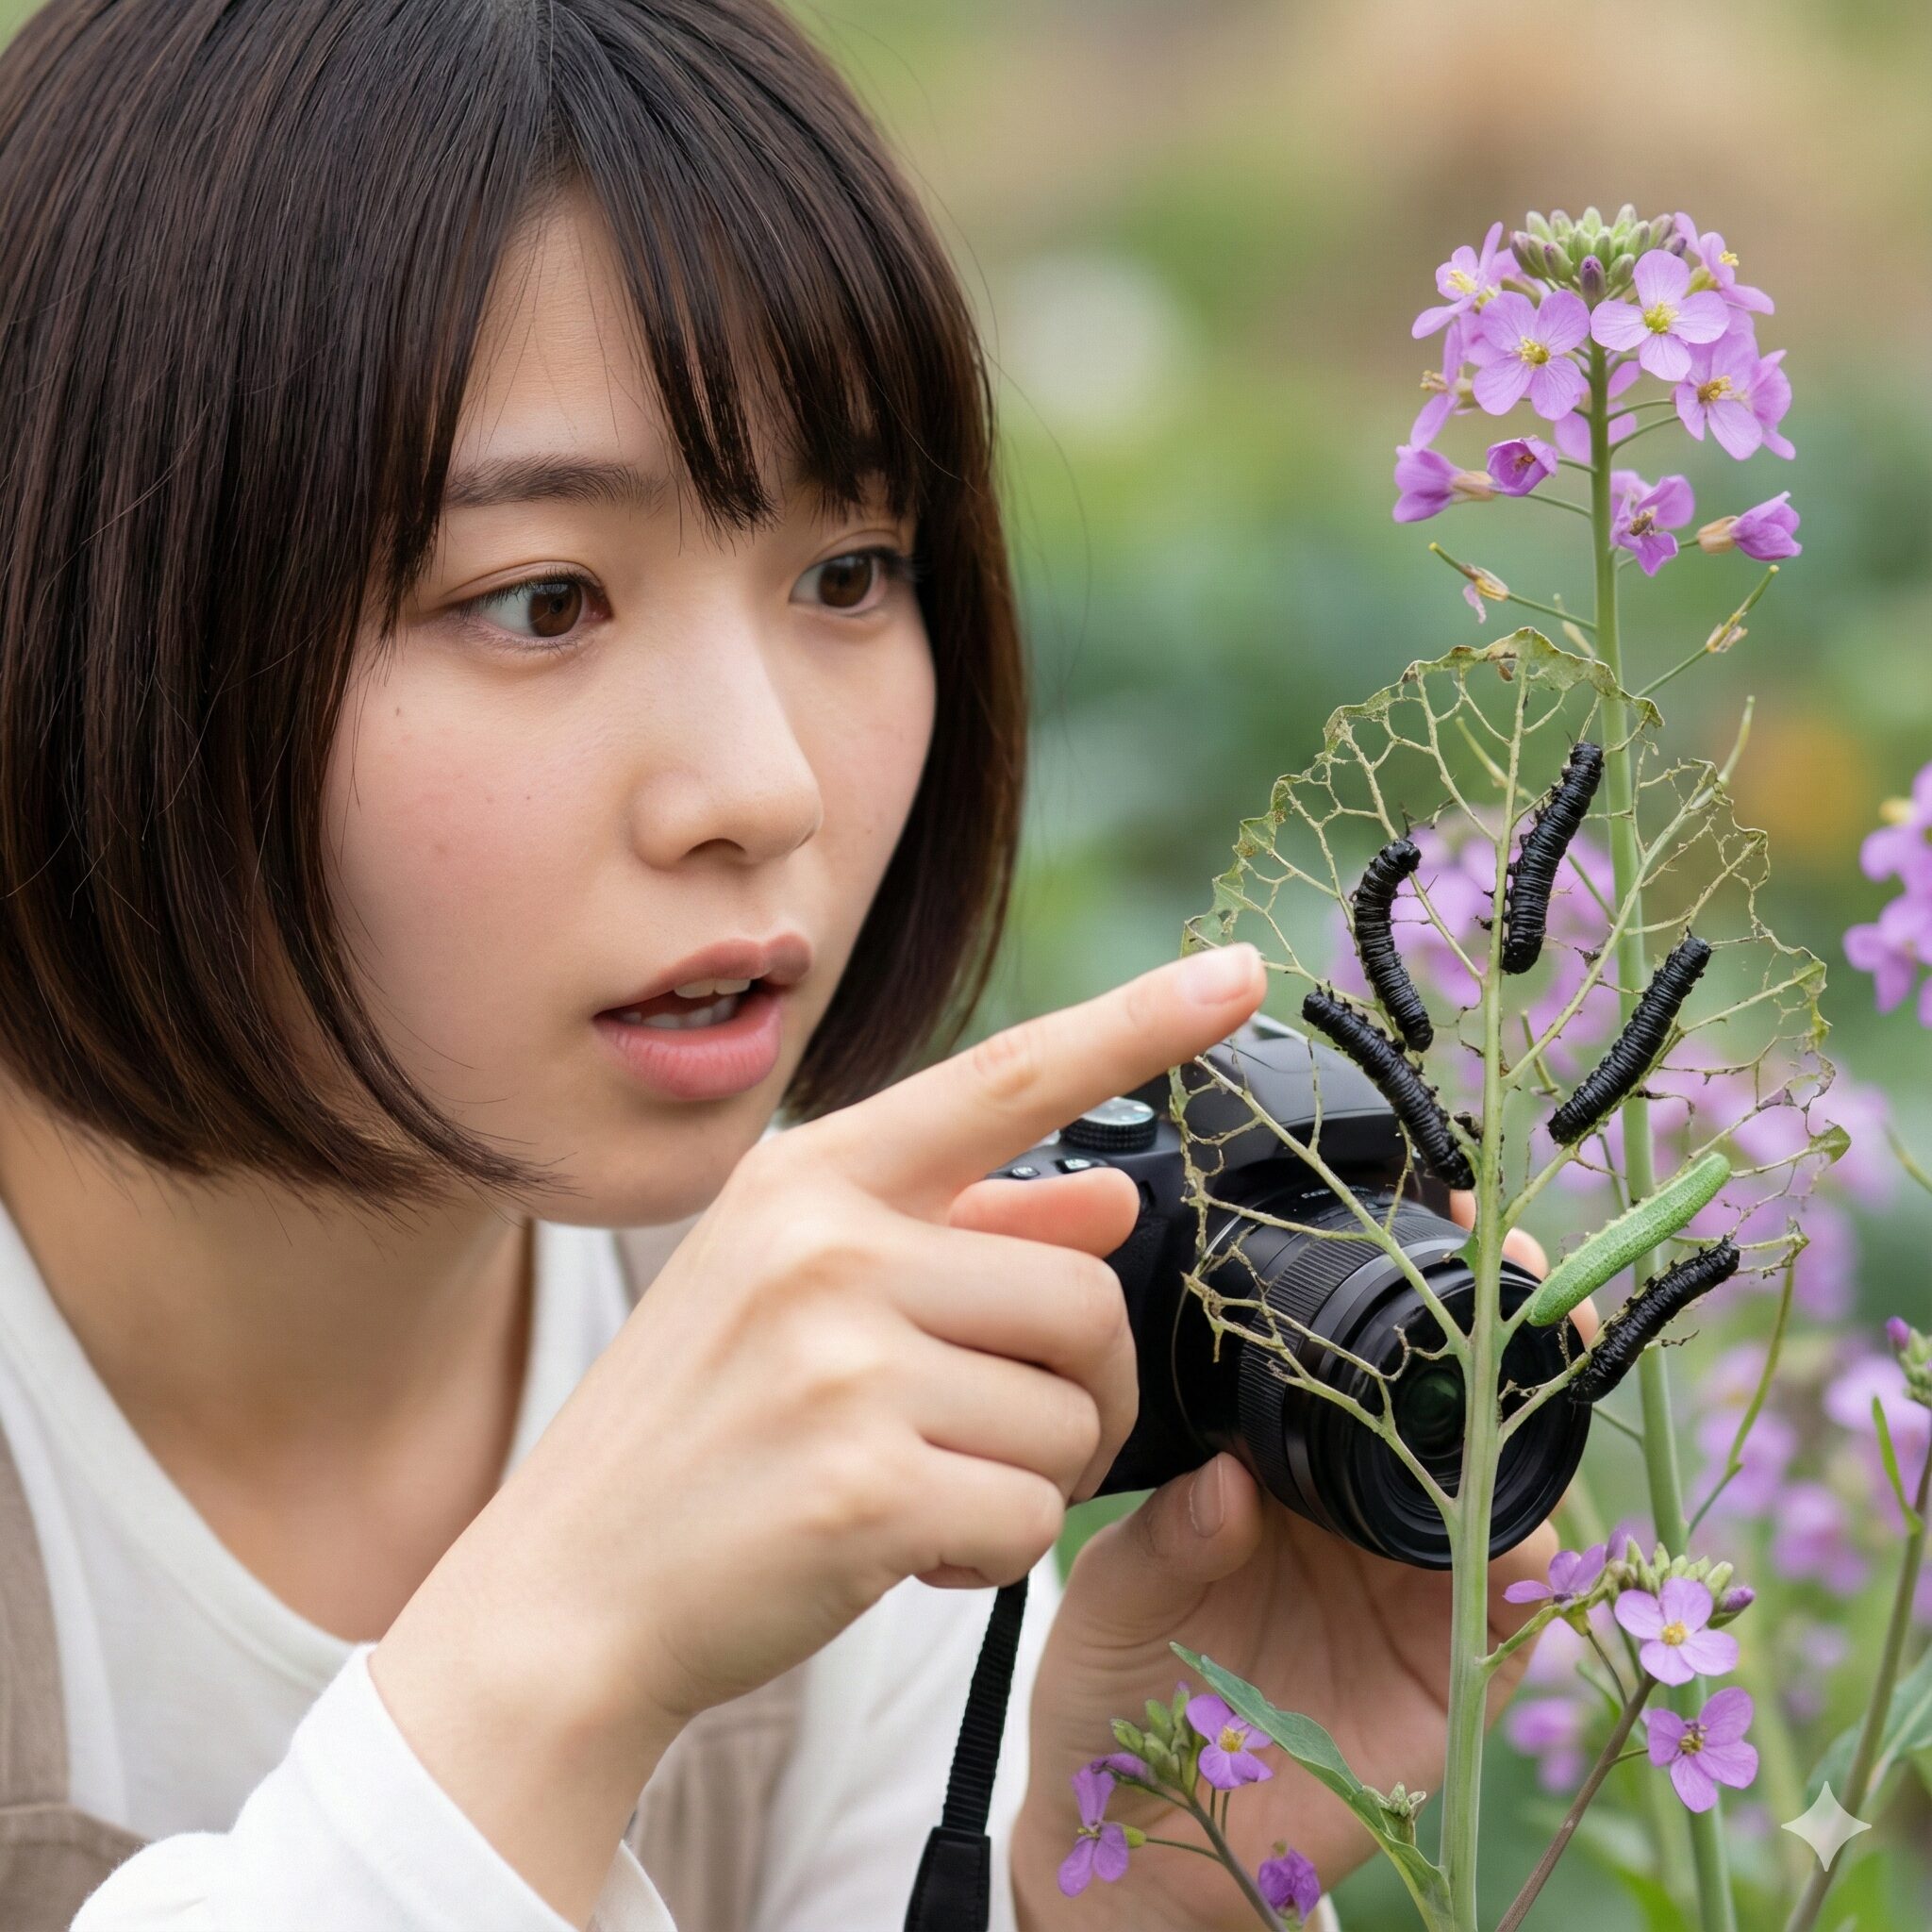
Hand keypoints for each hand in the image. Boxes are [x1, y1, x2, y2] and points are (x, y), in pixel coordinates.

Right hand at [369, 942, 1267, 1923]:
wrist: (565, 1597)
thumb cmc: (698, 1435)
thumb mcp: (797, 1295)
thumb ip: (957, 1233)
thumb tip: (1110, 1198)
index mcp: (810, 1180)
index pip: (1007, 1077)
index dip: (1138, 1021)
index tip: (1240, 973)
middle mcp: (825, 1249)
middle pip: (1085, 1298)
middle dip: (1082, 1390)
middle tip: (1009, 1436)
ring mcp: (840, 1365)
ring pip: (1069, 1419)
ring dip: (1030, 1478)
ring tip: (924, 1487)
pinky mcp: (863, 1488)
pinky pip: (1030, 1521)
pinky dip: (993, 1555)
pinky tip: (907, 1550)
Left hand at [1012, 1198, 1597, 1930]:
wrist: (1139, 1839)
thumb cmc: (1117, 1688)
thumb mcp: (1120, 1590)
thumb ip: (1173, 1535)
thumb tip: (1229, 1480)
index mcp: (1288, 1467)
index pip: (1361, 1366)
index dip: (1406, 1298)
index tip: (1437, 1221)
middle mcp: (1363, 1515)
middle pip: (1457, 1411)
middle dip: (1503, 1337)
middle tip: (1514, 1275)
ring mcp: (1414, 1591)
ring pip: (1510, 1498)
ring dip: (1535, 1440)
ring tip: (1534, 1385)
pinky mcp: (1451, 1679)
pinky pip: (1519, 1619)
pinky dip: (1537, 1577)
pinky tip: (1524, 1542)